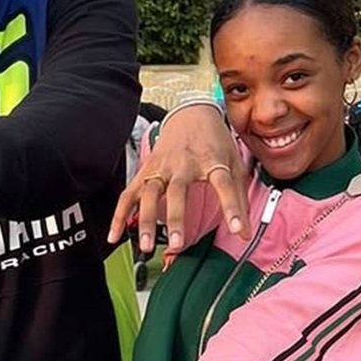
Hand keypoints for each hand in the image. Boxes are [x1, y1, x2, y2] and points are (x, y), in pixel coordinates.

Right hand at [108, 105, 248, 256]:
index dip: (232, 208)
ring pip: (150, 193)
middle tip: (176, 244)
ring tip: (146, 245)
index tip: (238, 230)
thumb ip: (239, 199)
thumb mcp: (234, 164)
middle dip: (175, 217)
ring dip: (146, 219)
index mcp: (212, 161)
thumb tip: (244, 235)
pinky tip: (115, 236)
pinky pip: (129, 194)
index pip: (224, 184)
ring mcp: (161, 167)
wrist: (191, 114)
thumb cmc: (214, 142)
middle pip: (177, 190)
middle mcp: (184, 164)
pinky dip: (120, 215)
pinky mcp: (145, 171)